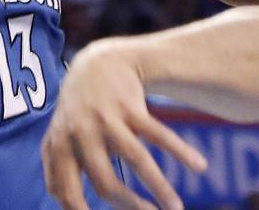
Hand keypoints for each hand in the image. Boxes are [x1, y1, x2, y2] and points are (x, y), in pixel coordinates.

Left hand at [42, 40, 206, 209]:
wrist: (97, 62)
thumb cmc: (78, 111)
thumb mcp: (59, 137)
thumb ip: (58, 170)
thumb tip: (67, 206)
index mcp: (60, 148)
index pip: (66, 193)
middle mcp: (80, 134)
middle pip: (106, 183)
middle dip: (131, 207)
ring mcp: (106, 118)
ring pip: (136, 159)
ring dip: (159, 188)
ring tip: (176, 209)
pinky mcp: (130, 105)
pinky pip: (158, 133)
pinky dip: (180, 151)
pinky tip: (200, 166)